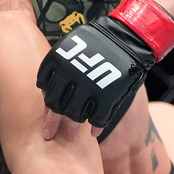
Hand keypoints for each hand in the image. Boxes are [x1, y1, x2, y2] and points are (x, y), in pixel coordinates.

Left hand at [37, 0, 173, 129]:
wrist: (128, 36)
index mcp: (58, 62)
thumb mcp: (72, 46)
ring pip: (75, 116)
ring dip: (71, 129)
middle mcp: (70, 76)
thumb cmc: (99, 42)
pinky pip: (98, 119)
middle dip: (52, 123)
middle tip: (49, 135)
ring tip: (70, 137)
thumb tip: (47, 87)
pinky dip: (95, 127)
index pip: (45, 89)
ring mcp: (88, 88)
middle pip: (56, 107)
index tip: (47, 112)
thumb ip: (60, 66)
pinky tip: (93, 132)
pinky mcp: (107, 97)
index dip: (46, 103)